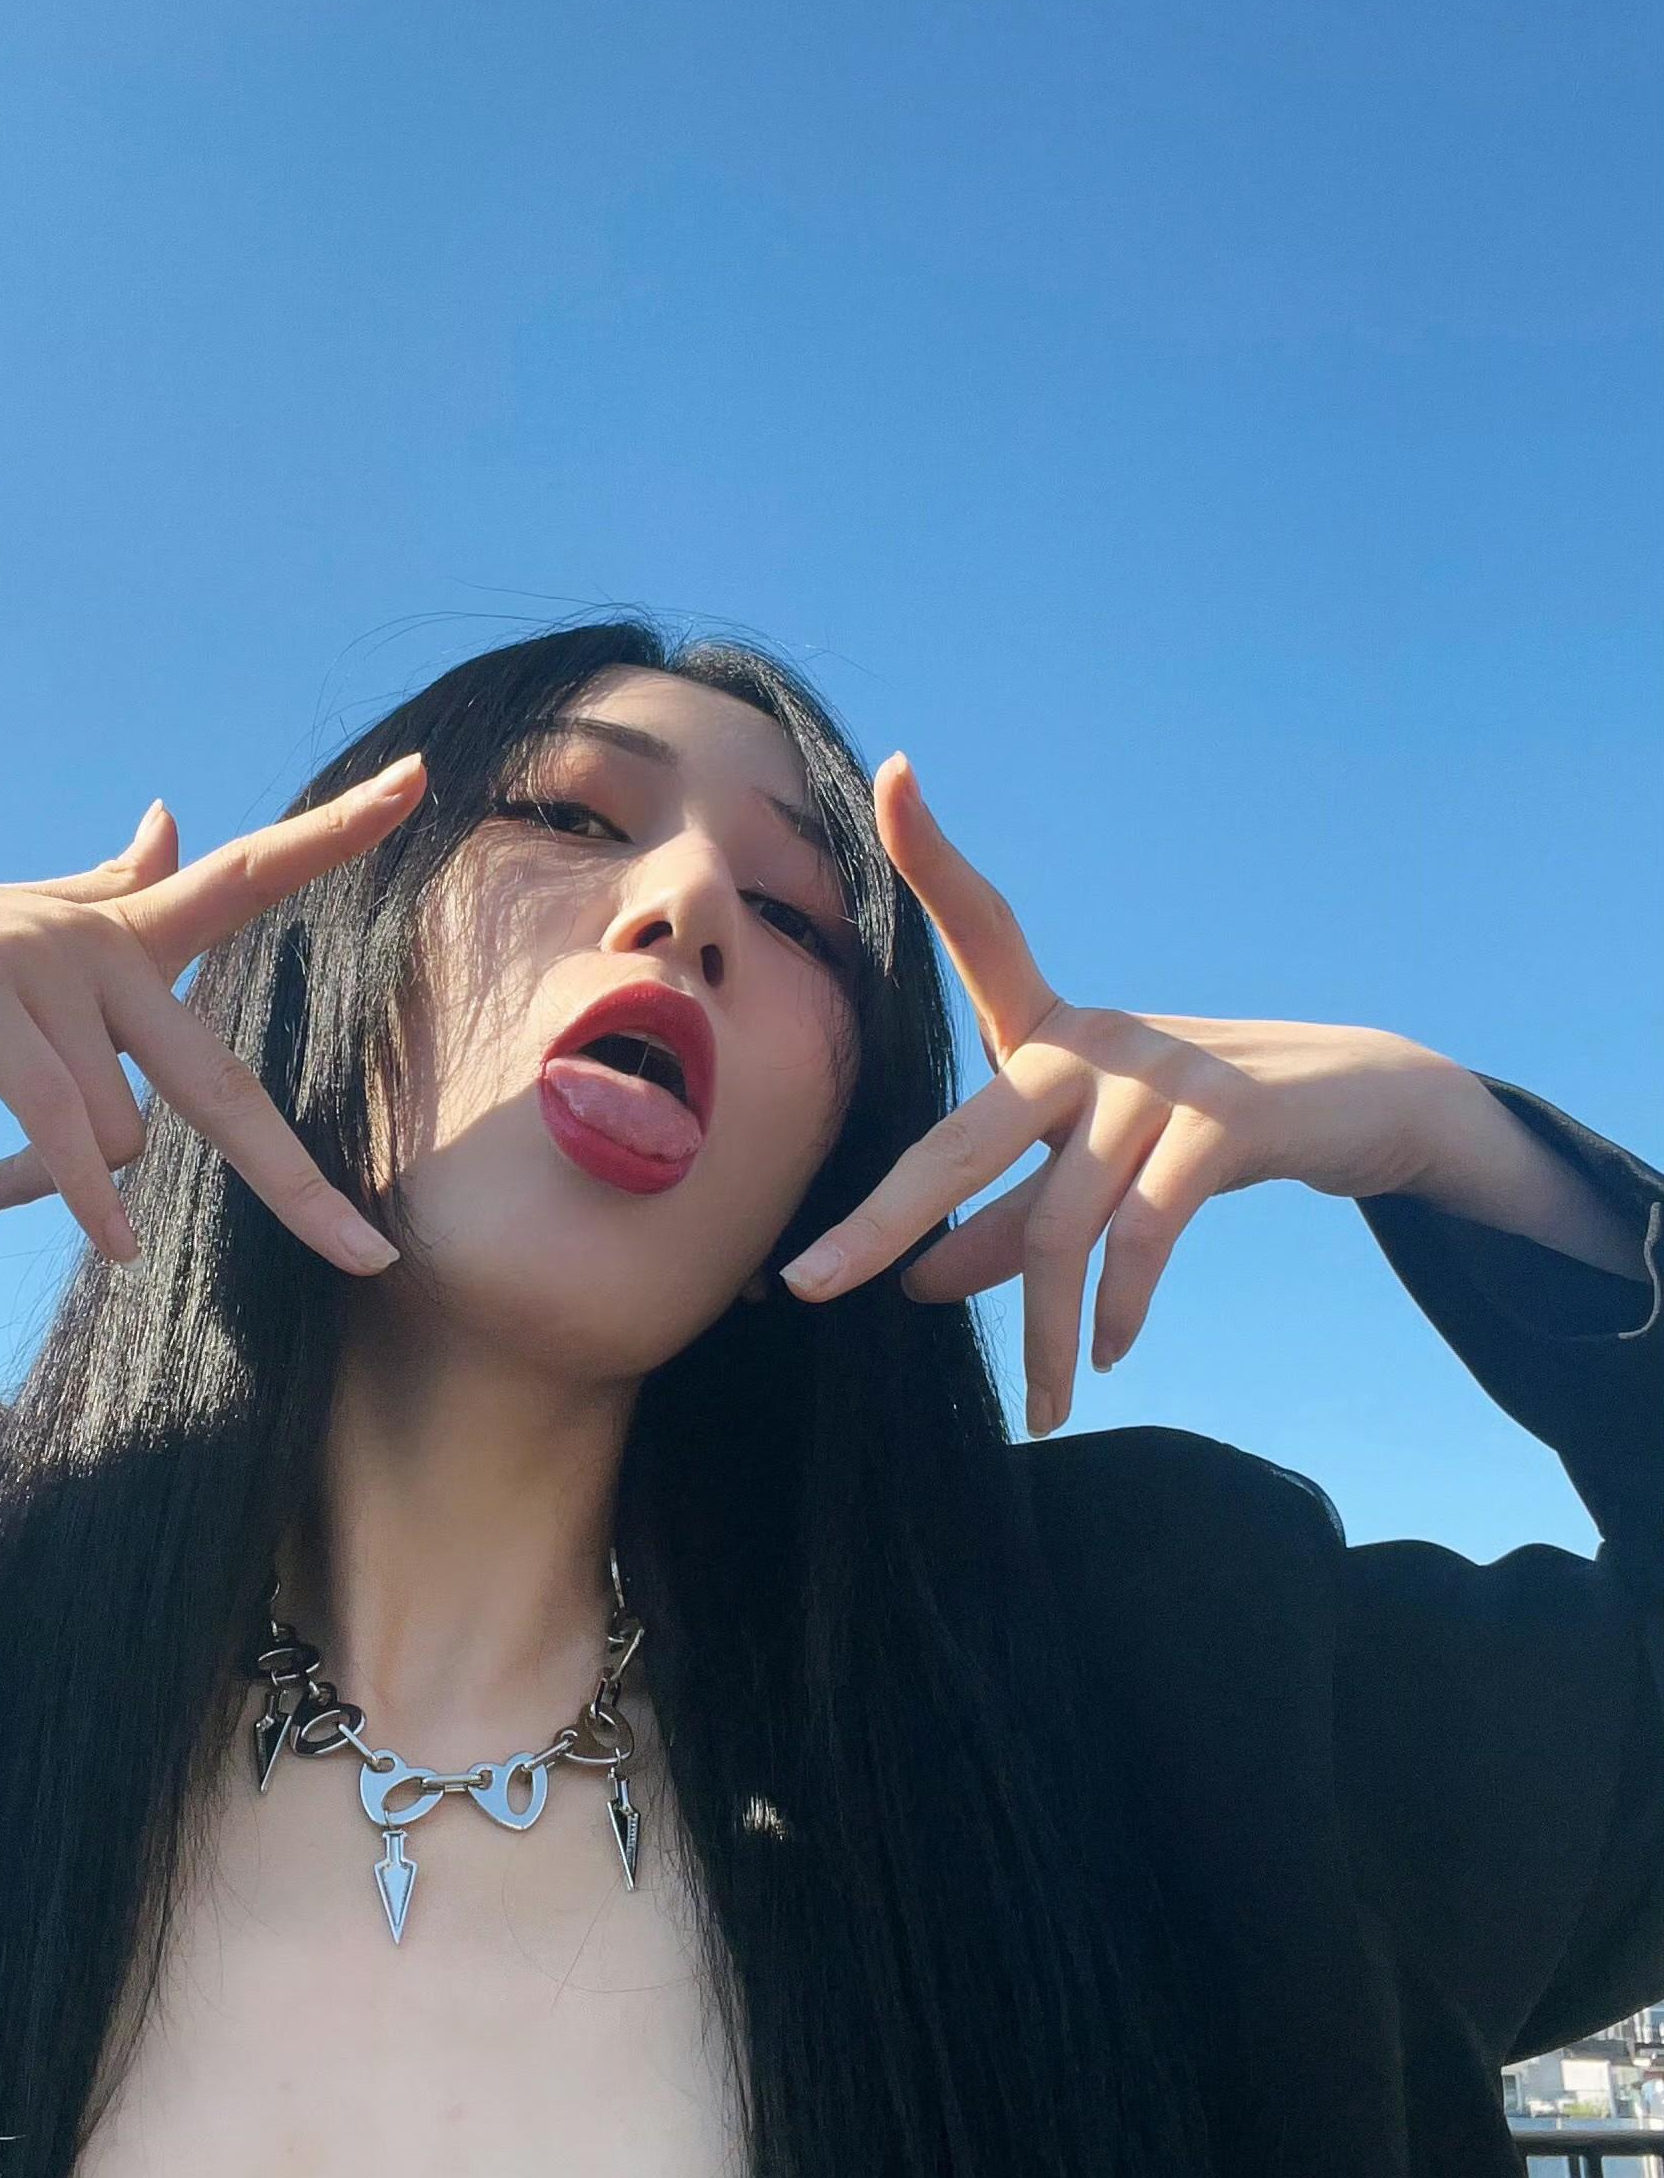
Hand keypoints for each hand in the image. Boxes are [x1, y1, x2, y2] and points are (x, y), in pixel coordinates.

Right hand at [0, 754, 428, 1269]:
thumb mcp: (30, 915)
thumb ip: (112, 882)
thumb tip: (172, 814)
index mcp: (123, 921)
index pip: (247, 869)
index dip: (335, 828)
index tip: (419, 777)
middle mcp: (98, 933)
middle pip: (219, 1074)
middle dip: (294, 1182)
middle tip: (368, 1259)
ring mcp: (35, 956)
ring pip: (119, 1119)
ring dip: (80, 1179)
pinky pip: (53, 1110)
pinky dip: (84, 1185)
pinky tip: (116, 1243)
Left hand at [776, 755, 1468, 1435]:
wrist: (1368, 1106)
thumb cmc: (1195, 1134)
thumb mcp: (1091, 1169)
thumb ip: (1002, 1219)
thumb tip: (914, 1284)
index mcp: (1048, 1032)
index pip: (979, 933)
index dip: (932, 854)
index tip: (893, 770)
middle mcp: (1087, 1040)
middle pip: (960, 1140)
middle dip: (880, 1221)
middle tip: (808, 1288)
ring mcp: (1154, 1074)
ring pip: (1058, 1221)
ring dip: (1037, 1330)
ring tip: (1038, 1407)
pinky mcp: (1222, 1121)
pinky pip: (1141, 1229)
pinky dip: (1118, 1304)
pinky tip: (1105, 1354)